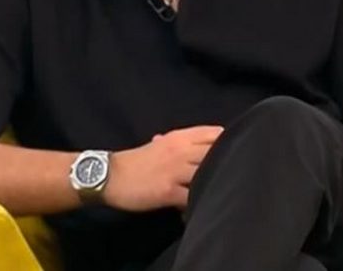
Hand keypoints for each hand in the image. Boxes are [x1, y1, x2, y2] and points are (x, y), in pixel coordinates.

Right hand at [103, 125, 222, 211]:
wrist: (110, 176)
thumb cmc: (137, 160)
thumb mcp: (160, 144)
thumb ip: (181, 142)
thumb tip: (197, 141)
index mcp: (181, 137)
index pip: (216, 133)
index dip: (228, 143)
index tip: (232, 153)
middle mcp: (181, 151)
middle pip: (217, 152)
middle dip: (228, 163)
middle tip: (230, 175)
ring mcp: (175, 171)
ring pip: (207, 174)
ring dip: (214, 183)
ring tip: (216, 192)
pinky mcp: (168, 191)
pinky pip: (192, 198)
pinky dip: (198, 204)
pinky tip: (198, 209)